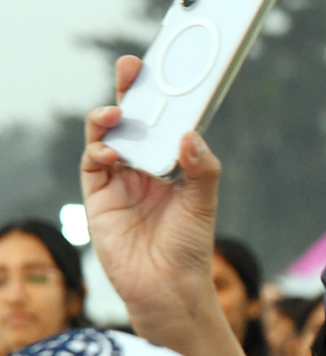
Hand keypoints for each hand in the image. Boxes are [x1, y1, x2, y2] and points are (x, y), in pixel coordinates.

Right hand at [81, 56, 223, 343]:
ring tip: (118, 113)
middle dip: (130, 93)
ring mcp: (118, 180)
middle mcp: (143, 168)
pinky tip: (111, 149)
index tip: (163, 70)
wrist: (168, 287)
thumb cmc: (189, 247)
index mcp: (171, 166)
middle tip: (132, 68)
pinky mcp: (99, 197)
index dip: (161, 97)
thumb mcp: (203, 204)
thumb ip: (201, 169)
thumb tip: (190, 135)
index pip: (164, 123)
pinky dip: (99, 149)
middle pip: (133, 121)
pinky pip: (93, 164)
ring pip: (108, 137)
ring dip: (109, 120)